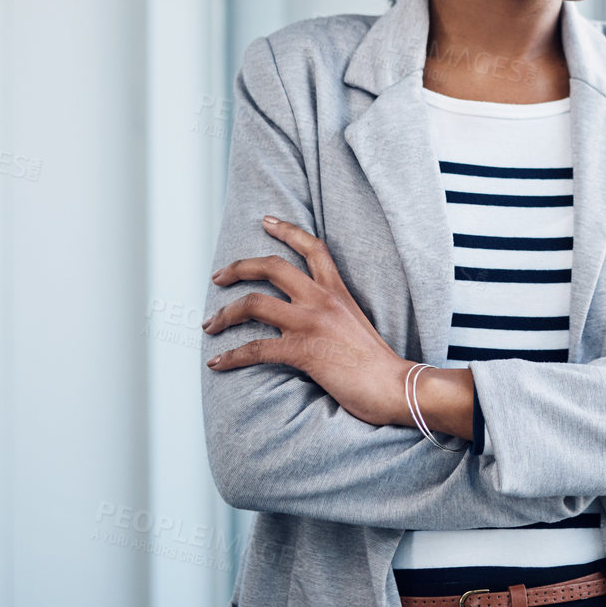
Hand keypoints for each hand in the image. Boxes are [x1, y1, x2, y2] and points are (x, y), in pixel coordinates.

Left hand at [203, 215, 410, 426]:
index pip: (312, 248)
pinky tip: (218, 363)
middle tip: (219, 276)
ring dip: (225, 314)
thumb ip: (331, 312)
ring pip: (254, 303)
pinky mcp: (303, 351)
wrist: (394, 385)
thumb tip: (308, 318)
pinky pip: (255, 348)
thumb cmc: (376, 362)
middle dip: (238, 268)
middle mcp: (322, 299)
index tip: (266, 221)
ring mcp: (311, 323)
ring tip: (211, 324)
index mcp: (338, 290)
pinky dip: (230, 357)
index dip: (287, 230)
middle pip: (272, 267)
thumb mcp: (355, 321)